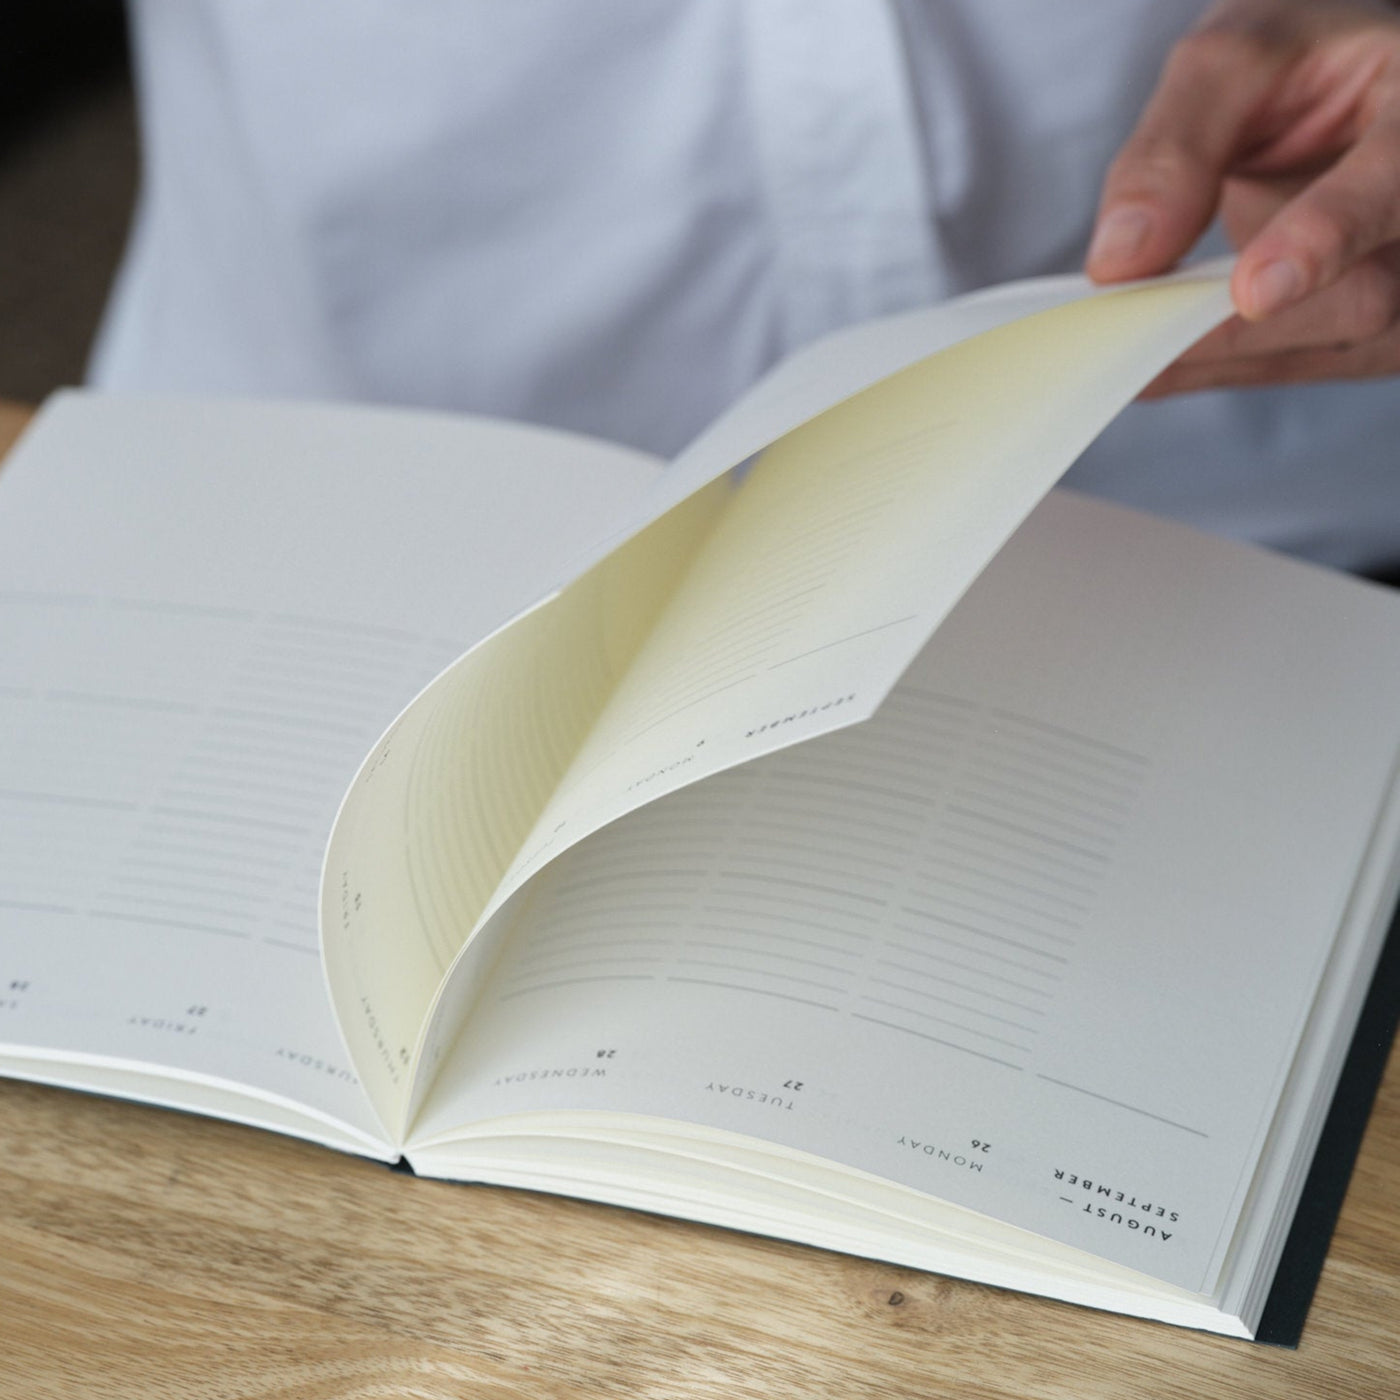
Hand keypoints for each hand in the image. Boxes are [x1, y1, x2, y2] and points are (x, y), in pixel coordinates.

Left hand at [1086, 0, 1399, 393]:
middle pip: (1360, 299)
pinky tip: (1150, 348)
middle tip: (1122, 334)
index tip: (1252, 290)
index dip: (1327, 235)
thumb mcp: (1237, 62)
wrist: (1336, 106)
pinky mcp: (1367, 343)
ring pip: (1314, 351)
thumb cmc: (1300, 70)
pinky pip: (1281, 370)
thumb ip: (1176, 147)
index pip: (1396, 185)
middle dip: (1228, 327)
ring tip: (1122, 337)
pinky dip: (1203, 364)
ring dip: (1204, 354)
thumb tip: (1119, 261)